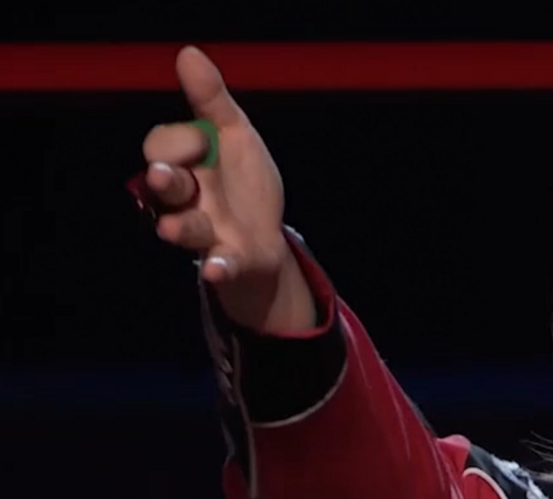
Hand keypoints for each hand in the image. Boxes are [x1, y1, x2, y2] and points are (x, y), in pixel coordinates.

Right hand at [141, 47, 312, 332]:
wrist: (267, 234)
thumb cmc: (242, 183)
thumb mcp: (235, 136)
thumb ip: (211, 101)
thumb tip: (187, 53)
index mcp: (183, 165)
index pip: (165, 147)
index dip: (180, 141)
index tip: (203, 140)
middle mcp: (184, 200)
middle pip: (164, 187)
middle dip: (164, 179)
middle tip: (160, 175)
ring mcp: (204, 232)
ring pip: (184, 228)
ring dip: (180, 226)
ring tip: (173, 228)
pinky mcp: (228, 259)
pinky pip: (218, 266)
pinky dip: (217, 266)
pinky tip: (215, 267)